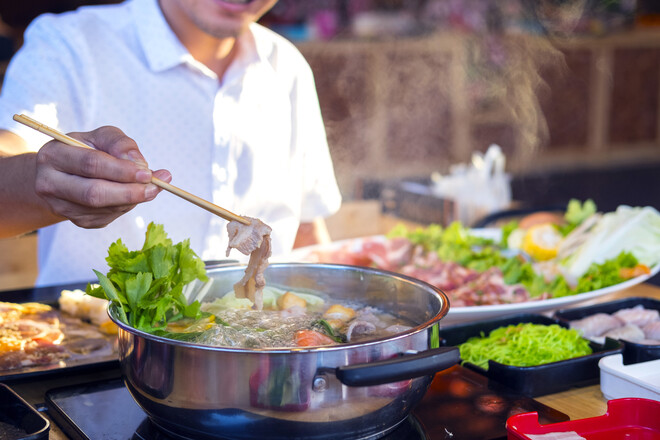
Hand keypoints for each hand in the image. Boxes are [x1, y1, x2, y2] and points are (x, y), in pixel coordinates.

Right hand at [34, 126, 170, 227]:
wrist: (66, 172)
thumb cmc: (87, 149)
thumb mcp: (102, 137)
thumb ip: (121, 144)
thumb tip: (140, 164)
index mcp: (53, 156)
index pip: (91, 165)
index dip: (121, 170)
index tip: (147, 173)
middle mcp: (49, 184)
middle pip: (94, 193)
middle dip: (129, 192)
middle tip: (154, 187)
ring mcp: (61, 206)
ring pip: (103, 208)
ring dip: (131, 199)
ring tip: (150, 188)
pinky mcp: (77, 220)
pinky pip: (108, 216)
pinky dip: (126, 206)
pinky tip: (133, 195)